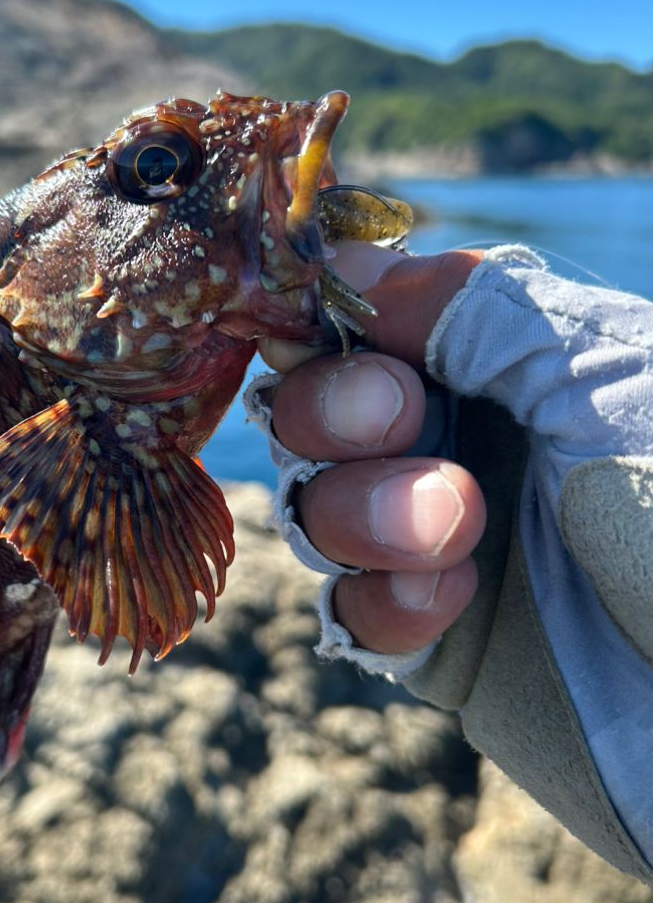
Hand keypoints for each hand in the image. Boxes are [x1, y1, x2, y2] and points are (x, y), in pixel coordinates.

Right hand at [260, 243, 486, 654]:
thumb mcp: (600, 373)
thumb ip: (473, 312)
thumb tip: (341, 265)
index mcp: (492, 355)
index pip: (358, 318)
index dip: (312, 316)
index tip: (303, 322)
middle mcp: (453, 439)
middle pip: (308, 411)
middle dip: (328, 411)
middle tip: (392, 416)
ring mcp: (435, 542)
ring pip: (316, 513)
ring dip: (358, 512)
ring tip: (452, 520)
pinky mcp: (439, 638)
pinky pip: (355, 617)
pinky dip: (379, 604)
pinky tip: (446, 596)